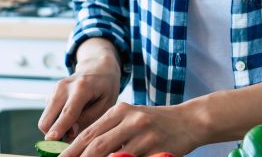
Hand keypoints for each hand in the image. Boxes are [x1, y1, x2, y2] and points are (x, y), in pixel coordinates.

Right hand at [38, 45, 121, 141]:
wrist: (98, 67)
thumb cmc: (105, 87)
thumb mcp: (106, 104)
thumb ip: (89, 119)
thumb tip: (69, 134)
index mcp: (82, 88)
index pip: (68, 112)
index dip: (59, 128)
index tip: (51, 139)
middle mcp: (64, 87)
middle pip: (48, 118)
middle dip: (54, 133)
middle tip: (71, 137)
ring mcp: (55, 89)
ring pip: (45, 118)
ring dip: (55, 128)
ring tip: (75, 127)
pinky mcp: (51, 94)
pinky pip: (48, 115)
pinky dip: (56, 121)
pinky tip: (71, 118)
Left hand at [57, 102, 201, 156]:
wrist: (189, 121)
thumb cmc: (155, 122)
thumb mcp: (131, 118)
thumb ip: (109, 131)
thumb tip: (83, 149)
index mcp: (120, 110)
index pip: (89, 133)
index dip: (71, 150)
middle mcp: (131, 120)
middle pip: (96, 145)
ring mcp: (145, 135)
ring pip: (113, 156)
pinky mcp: (157, 149)